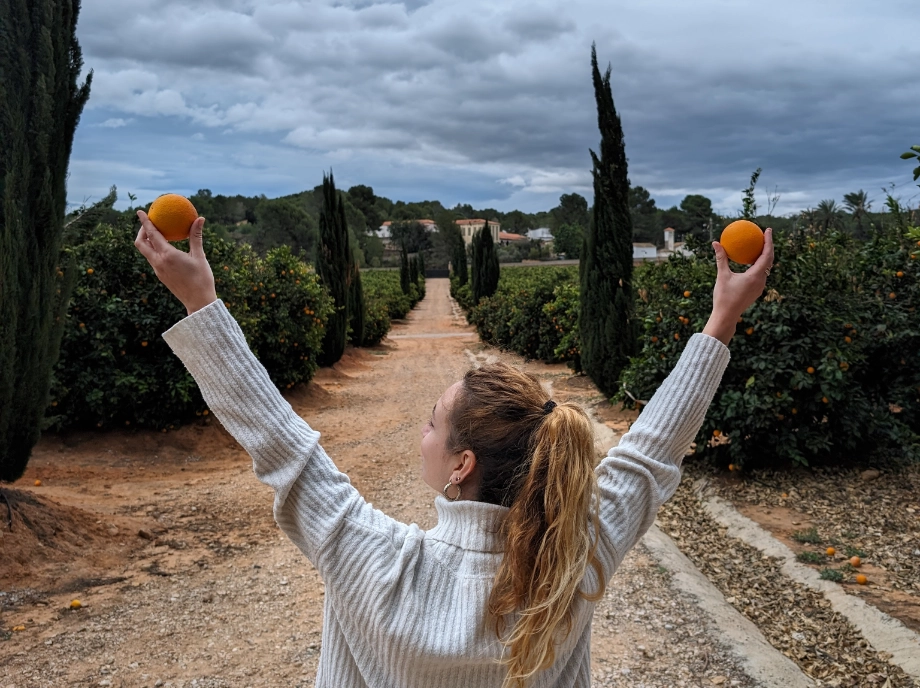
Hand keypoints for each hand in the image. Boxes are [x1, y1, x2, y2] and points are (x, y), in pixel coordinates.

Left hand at [134, 210, 216, 314]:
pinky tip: (166, 249)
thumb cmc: (202, 278)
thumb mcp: (200, 256)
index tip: (140, 212)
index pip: (151, 234)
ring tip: (157, 234)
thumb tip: (200, 219)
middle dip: (141, 231)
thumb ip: (196, 236)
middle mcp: (158, 262)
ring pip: (146, 252)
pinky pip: (153, 259)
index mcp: (167, 255)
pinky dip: (154, 250)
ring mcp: (158, 270)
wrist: (198, 302)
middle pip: (140, 243)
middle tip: (149, 224)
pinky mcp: (161, 276)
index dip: (145, 221)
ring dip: (147, 241)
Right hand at [702, 228, 774, 344]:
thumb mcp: (722, 276)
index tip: (768, 230)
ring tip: (759, 246)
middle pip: (769, 260)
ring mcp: (760, 287)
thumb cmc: (723, 296)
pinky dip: (758, 265)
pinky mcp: (756, 291)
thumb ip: (721, 258)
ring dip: (764, 256)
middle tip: (765, 235)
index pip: (767, 254)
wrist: (726, 316)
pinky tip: (750, 262)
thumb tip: (715, 243)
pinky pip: (760, 274)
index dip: (769, 241)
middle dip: (769, 246)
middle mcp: (761, 281)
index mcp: (755, 276)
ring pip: (766, 268)